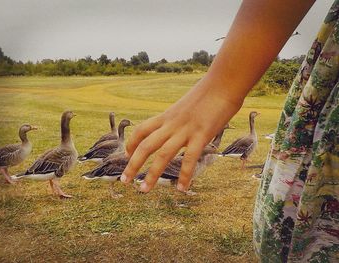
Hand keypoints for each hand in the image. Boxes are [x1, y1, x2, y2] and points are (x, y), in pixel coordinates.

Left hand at [121, 76, 241, 192]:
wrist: (223, 83)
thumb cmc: (208, 93)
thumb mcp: (186, 105)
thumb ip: (179, 118)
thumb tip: (179, 125)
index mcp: (167, 116)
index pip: (141, 130)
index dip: (131, 143)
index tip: (126, 154)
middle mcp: (172, 124)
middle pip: (145, 145)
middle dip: (132, 164)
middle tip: (124, 180)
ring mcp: (185, 130)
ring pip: (163, 155)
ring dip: (152, 174)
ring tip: (143, 190)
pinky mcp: (202, 135)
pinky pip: (190, 159)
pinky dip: (184, 175)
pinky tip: (181, 189)